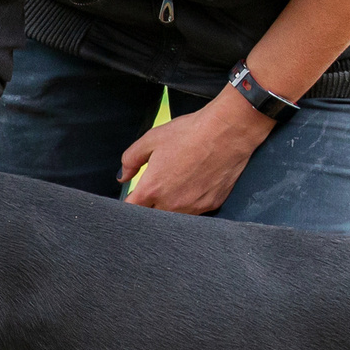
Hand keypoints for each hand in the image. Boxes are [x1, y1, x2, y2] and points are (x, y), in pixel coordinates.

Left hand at [119, 89, 275, 214]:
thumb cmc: (189, 133)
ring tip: (178, 184)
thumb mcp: (151, 139)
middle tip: (158, 187)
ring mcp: (192, 208)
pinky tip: (194, 186)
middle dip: (150, 206)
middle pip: (152, 216)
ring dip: (170, 207)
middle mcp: (171, 204)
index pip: (132, 209)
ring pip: (173, 217)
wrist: (226, 133)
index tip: (134, 196)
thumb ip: (131, 160)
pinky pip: (194, 212)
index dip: (130, 204)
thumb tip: (123, 177)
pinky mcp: (211, 206)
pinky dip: (190, 204)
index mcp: (152, 188)